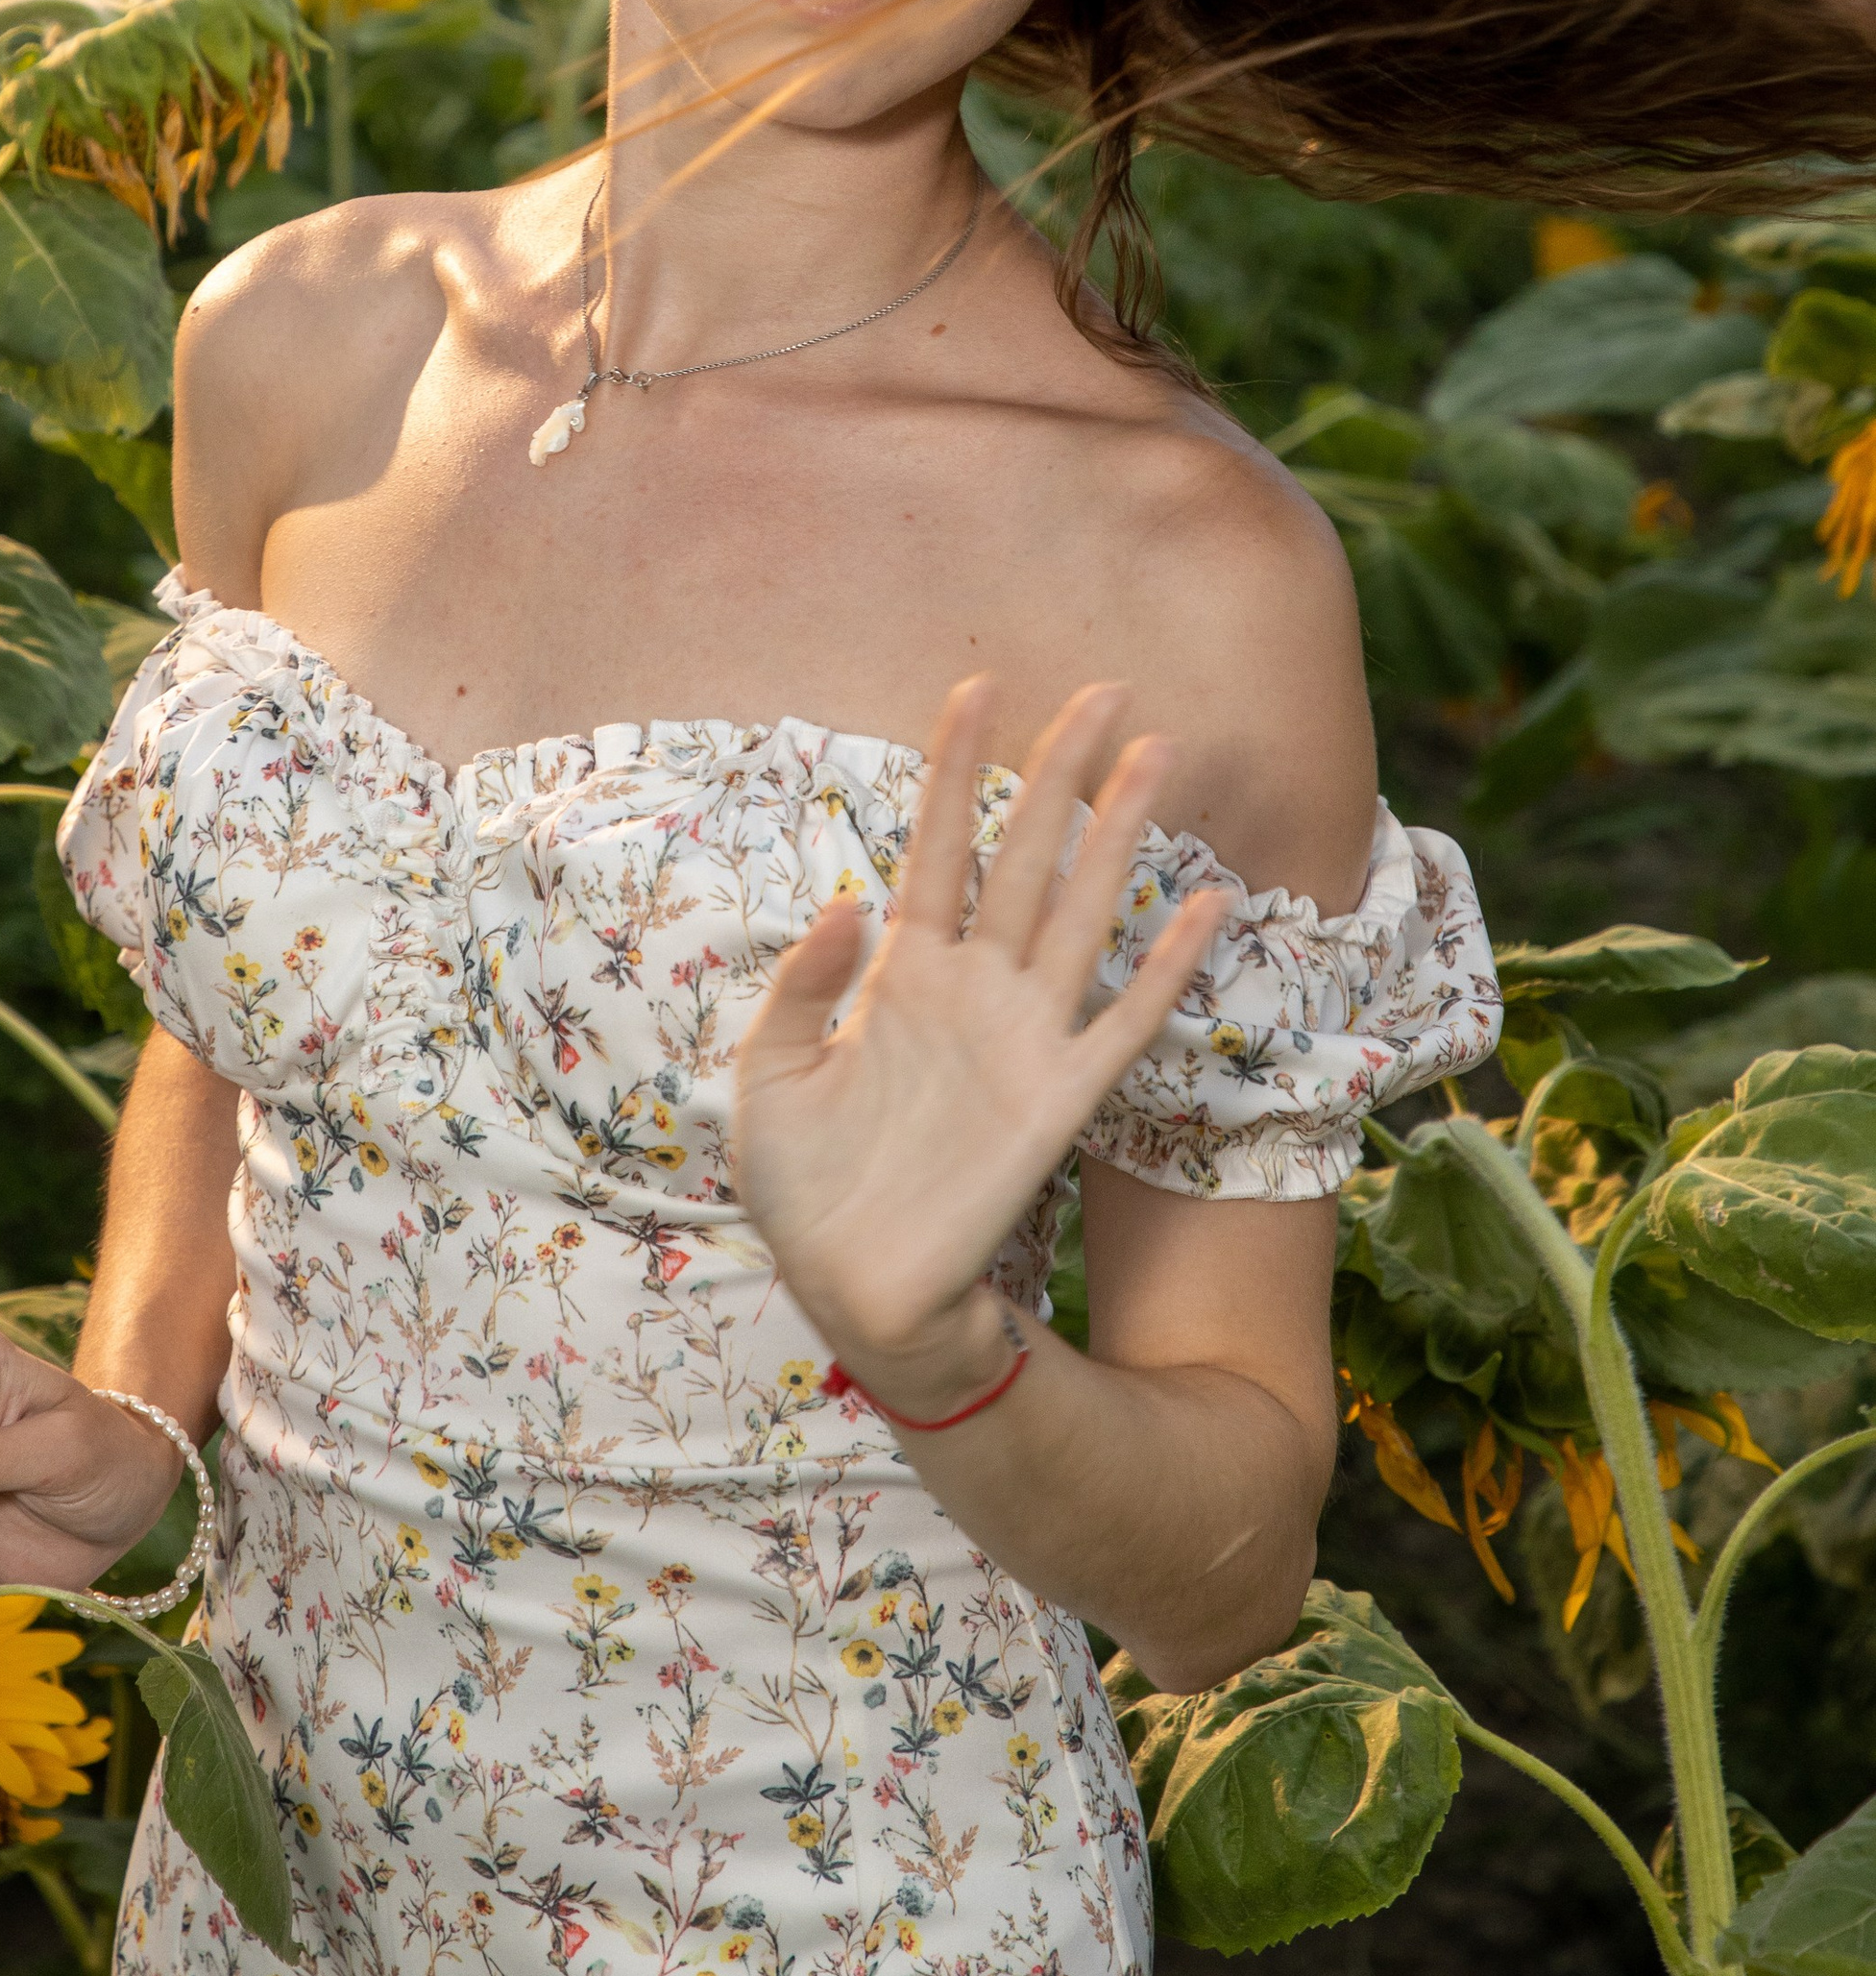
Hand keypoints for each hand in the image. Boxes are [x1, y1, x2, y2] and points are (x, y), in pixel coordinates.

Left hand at [732, 677, 1222, 1413]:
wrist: (849, 1288)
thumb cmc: (801, 1186)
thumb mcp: (769, 1074)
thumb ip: (802, 986)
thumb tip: (850, 903)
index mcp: (900, 973)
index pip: (939, 845)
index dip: (958, 769)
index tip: (978, 687)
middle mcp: (973, 989)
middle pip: (1026, 855)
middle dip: (1062, 771)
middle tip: (1105, 690)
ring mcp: (1022, 1037)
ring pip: (1084, 910)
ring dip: (1121, 834)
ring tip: (1158, 753)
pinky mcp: (1059, 1099)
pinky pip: (1127, 1018)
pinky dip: (1169, 963)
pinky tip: (1206, 903)